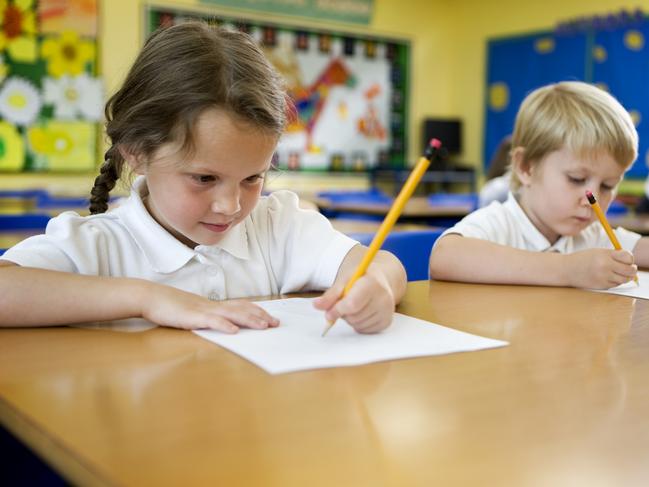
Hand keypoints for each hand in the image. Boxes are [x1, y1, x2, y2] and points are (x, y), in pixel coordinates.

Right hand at [140, 283, 278, 332]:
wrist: (151, 297)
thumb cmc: (171, 306)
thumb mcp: (194, 312)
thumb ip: (208, 316)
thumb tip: (223, 324)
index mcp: (213, 305)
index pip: (240, 306)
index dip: (256, 311)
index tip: (271, 318)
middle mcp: (212, 305)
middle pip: (241, 309)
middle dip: (260, 316)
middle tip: (275, 324)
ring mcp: (203, 310)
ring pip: (231, 314)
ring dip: (249, 320)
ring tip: (263, 326)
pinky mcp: (192, 317)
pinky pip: (211, 321)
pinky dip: (223, 325)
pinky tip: (234, 331)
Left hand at [313, 274, 394, 333]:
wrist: (380, 281)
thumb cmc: (359, 279)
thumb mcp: (344, 281)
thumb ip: (330, 295)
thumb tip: (316, 305)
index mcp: (372, 283)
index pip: (352, 304)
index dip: (337, 310)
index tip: (328, 313)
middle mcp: (384, 298)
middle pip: (353, 316)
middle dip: (343, 313)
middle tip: (345, 302)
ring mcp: (387, 311)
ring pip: (357, 325)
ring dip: (350, 319)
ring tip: (355, 306)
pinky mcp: (386, 322)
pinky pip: (364, 330)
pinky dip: (358, 324)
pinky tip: (362, 312)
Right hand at [566, 249, 636, 288]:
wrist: (565, 269)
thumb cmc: (582, 259)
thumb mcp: (597, 252)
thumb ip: (613, 255)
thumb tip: (631, 261)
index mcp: (604, 255)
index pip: (628, 257)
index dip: (629, 259)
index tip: (626, 259)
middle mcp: (604, 266)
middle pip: (630, 270)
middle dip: (632, 270)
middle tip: (629, 268)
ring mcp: (603, 277)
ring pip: (624, 279)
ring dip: (623, 276)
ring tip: (616, 272)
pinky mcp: (601, 286)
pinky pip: (615, 284)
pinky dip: (614, 281)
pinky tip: (606, 277)